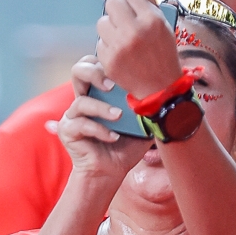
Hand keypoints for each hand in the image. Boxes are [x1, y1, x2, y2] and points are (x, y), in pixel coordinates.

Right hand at [54, 59, 146, 185]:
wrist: (111, 172)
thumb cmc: (126, 146)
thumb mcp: (142, 123)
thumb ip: (148, 105)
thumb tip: (168, 88)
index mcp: (98, 93)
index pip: (94, 65)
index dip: (104, 62)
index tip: (124, 72)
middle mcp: (82, 99)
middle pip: (78, 71)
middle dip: (94, 73)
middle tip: (112, 86)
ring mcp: (72, 115)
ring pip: (81, 101)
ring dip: (102, 109)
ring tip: (118, 117)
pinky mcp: (67, 130)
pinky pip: (81, 124)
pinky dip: (99, 130)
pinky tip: (114, 137)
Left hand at [94, 0, 181, 98]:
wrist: (160, 88)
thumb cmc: (162, 51)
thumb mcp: (162, 23)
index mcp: (152, 19)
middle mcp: (136, 31)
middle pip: (111, 4)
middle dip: (115, 9)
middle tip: (122, 20)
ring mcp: (121, 47)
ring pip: (101, 22)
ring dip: (108, 27)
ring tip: (122, 39)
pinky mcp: (109, 61)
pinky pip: (99, 42)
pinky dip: (107, 46)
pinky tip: (119, 54)